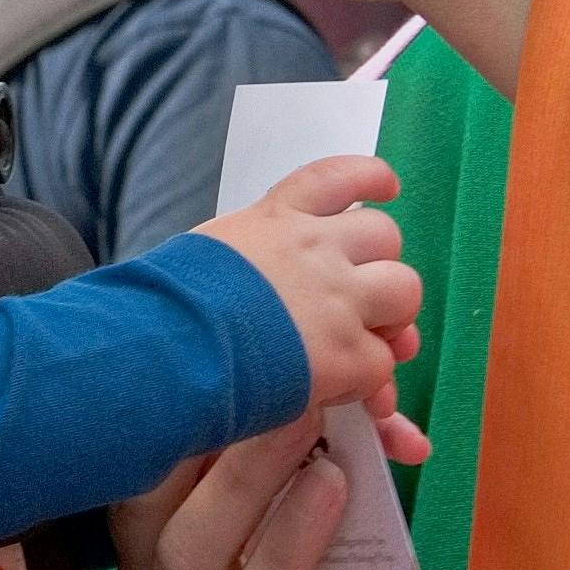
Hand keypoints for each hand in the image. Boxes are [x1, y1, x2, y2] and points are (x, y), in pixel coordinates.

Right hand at [190, 155, 421, 412]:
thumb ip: (242, 257)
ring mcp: (336, 298)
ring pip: (404, 291)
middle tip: (365, 298)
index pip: (336, 178)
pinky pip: (381, 364)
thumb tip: (253, 284)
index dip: (369, 179)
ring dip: (391, 318)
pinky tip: (340, 391)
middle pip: (384, 234)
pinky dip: (367, 382)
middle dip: (382, 266)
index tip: (386, 186)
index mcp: (275, 219)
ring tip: (367, 343)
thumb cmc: (165, 307)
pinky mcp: (345, 353)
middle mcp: (314, 248)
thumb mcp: (201, 254)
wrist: (168, 347)